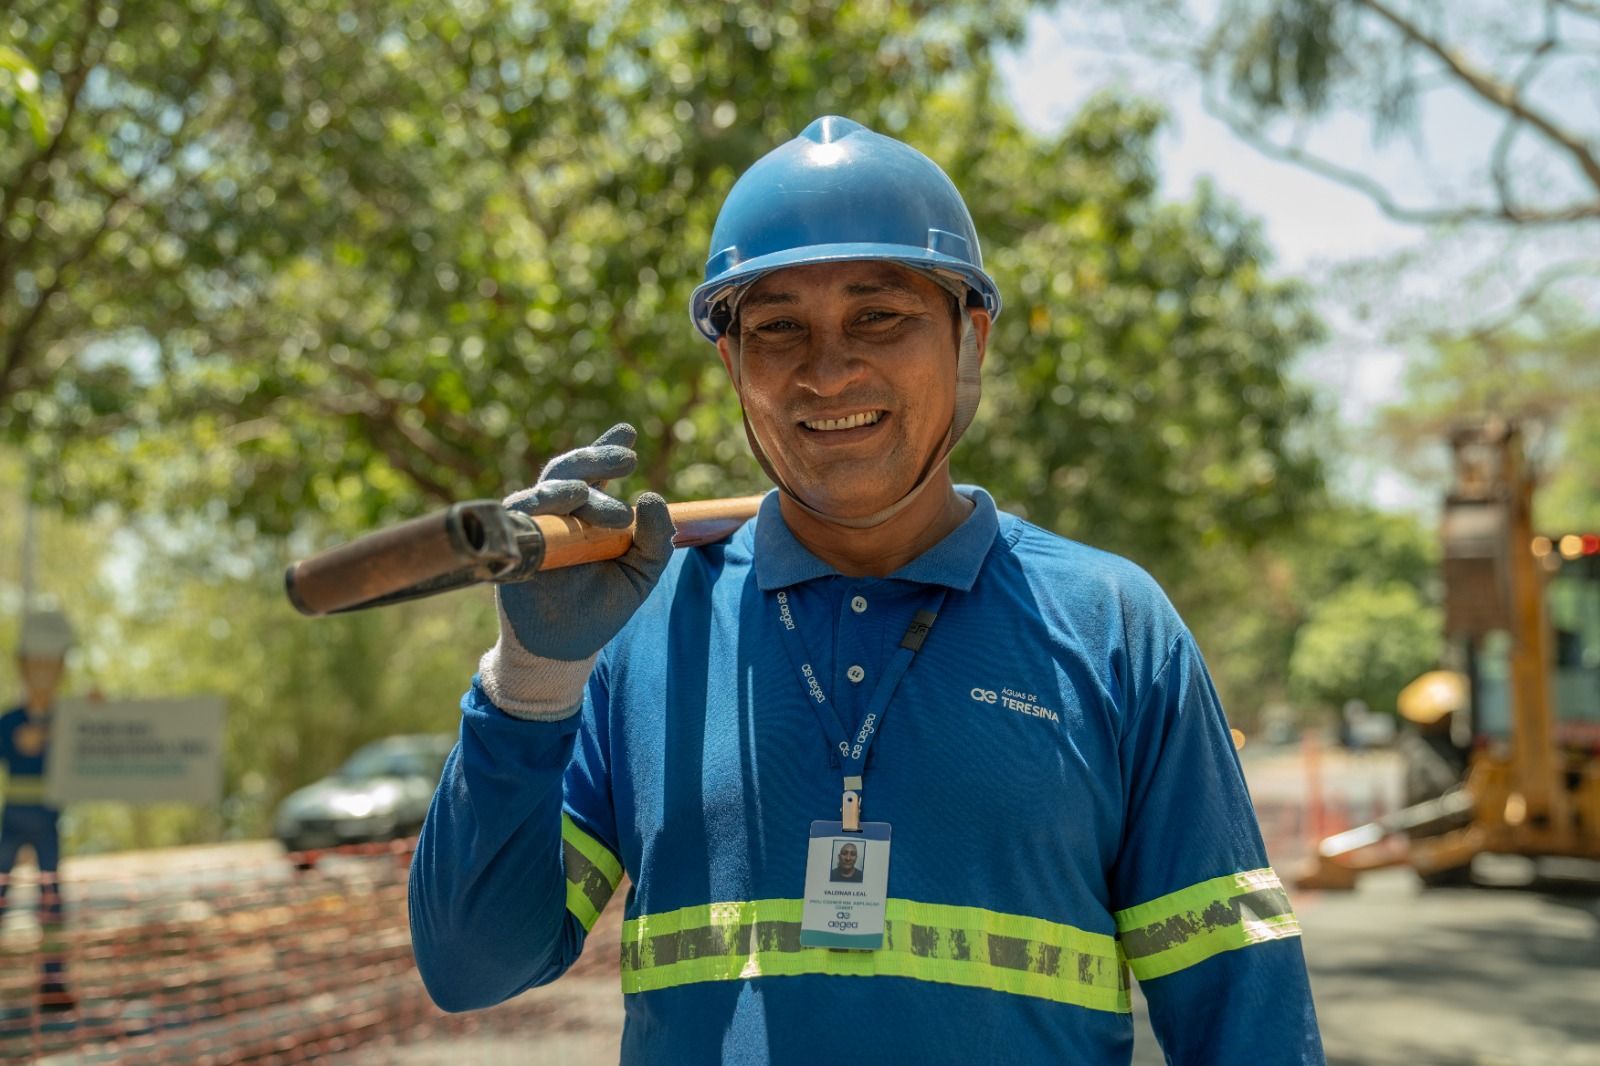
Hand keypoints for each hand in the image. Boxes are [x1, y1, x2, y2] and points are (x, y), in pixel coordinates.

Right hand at [479, 424, 675, 717]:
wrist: (566, 646)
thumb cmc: (603, 605)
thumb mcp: (641, 572)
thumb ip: (655, 538)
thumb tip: (653, 496)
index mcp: (588, 513)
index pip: (594, 472)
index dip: (606, 447)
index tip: (628, 432)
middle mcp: (558, 514)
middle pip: (569, 473)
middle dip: (595, 460)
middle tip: (627, 460)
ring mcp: (532, 529)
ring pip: (543, 493)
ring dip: (566, 490)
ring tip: (592, 498)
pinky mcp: (512, 550)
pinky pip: (514, 522)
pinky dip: (530, 512)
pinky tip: (548, 509)